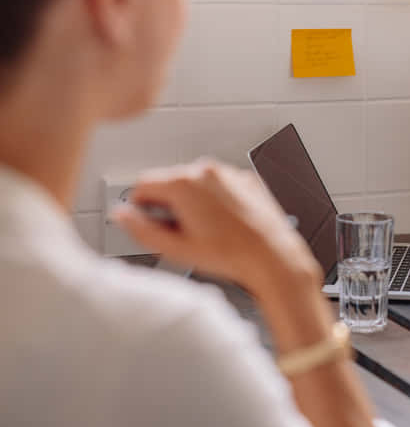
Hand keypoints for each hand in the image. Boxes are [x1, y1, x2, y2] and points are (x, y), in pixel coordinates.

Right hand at [111, 159, 319, 295]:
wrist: (271, 255)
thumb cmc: (230, 254)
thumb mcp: (174, 249)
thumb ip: (140, 230)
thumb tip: (122, 216)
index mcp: (183, 183)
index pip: (142, 184)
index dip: (141, 206)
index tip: (148, 221)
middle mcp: (206, 171)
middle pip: (168, 181)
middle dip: (167, 204)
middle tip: (178, 231)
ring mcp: (228, 173)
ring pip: (194, 182)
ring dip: (191, 200)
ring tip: (203, 229)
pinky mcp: (245, 179)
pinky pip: (219, 184)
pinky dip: (215, 198)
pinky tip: (222, 222)